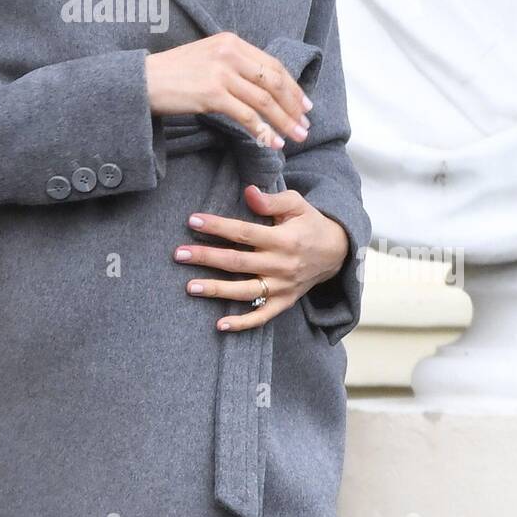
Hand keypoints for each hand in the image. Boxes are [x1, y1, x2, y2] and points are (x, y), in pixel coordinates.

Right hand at [145, 32, 311, 147]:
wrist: (143, 80)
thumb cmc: (173, 73)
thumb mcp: (207, 57)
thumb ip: (234, 64)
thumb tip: (262, 86)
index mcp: (231, 42)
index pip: (272, 65)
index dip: (293, 86)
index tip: (305, 104)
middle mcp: (229, 53)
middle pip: (274, 82)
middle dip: (294, 106)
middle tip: (305, 124)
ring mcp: (221, 73)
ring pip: (264, 100)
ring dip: (284, 121)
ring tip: (296, 137)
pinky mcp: (212, 94)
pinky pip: (246, 115)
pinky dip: (263, 130)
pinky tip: (272, 142)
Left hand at [174, 184, 349, 330]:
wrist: (337, 252)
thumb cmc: (310, 223)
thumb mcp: (297, 204)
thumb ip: (271, 201)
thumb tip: (248, 192)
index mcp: (284, 239)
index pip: (245, 233)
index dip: (218, 227)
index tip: (193, 220)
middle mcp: (282, 265)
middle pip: (238, 263)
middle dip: (207, 257)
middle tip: (179, 254)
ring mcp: (283, 287)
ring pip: (245, 291)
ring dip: (217, 290)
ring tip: (190, 287)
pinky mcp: (284, 302)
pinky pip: (262, 316)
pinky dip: (242, 323)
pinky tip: (220, 324)